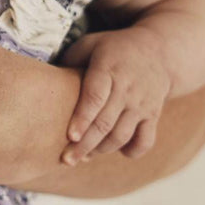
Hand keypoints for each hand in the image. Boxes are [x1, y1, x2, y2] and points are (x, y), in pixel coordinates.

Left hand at [60, 27, 171, 162]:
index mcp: (108, 68)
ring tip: (82, 156)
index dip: (83, 118)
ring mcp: (142, 103)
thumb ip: (69, 61)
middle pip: (105, 122)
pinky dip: (131, 151)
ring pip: (122, 135)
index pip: (96, 96)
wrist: (159, 51)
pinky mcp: (153, 115)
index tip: (70, 136)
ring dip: (101, 150)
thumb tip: (46, 83)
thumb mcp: (91, 45)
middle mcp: (127, 87)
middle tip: (66, 159)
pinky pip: (145, 140)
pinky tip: (116, 150)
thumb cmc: (113, 50)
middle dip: (84, 145)